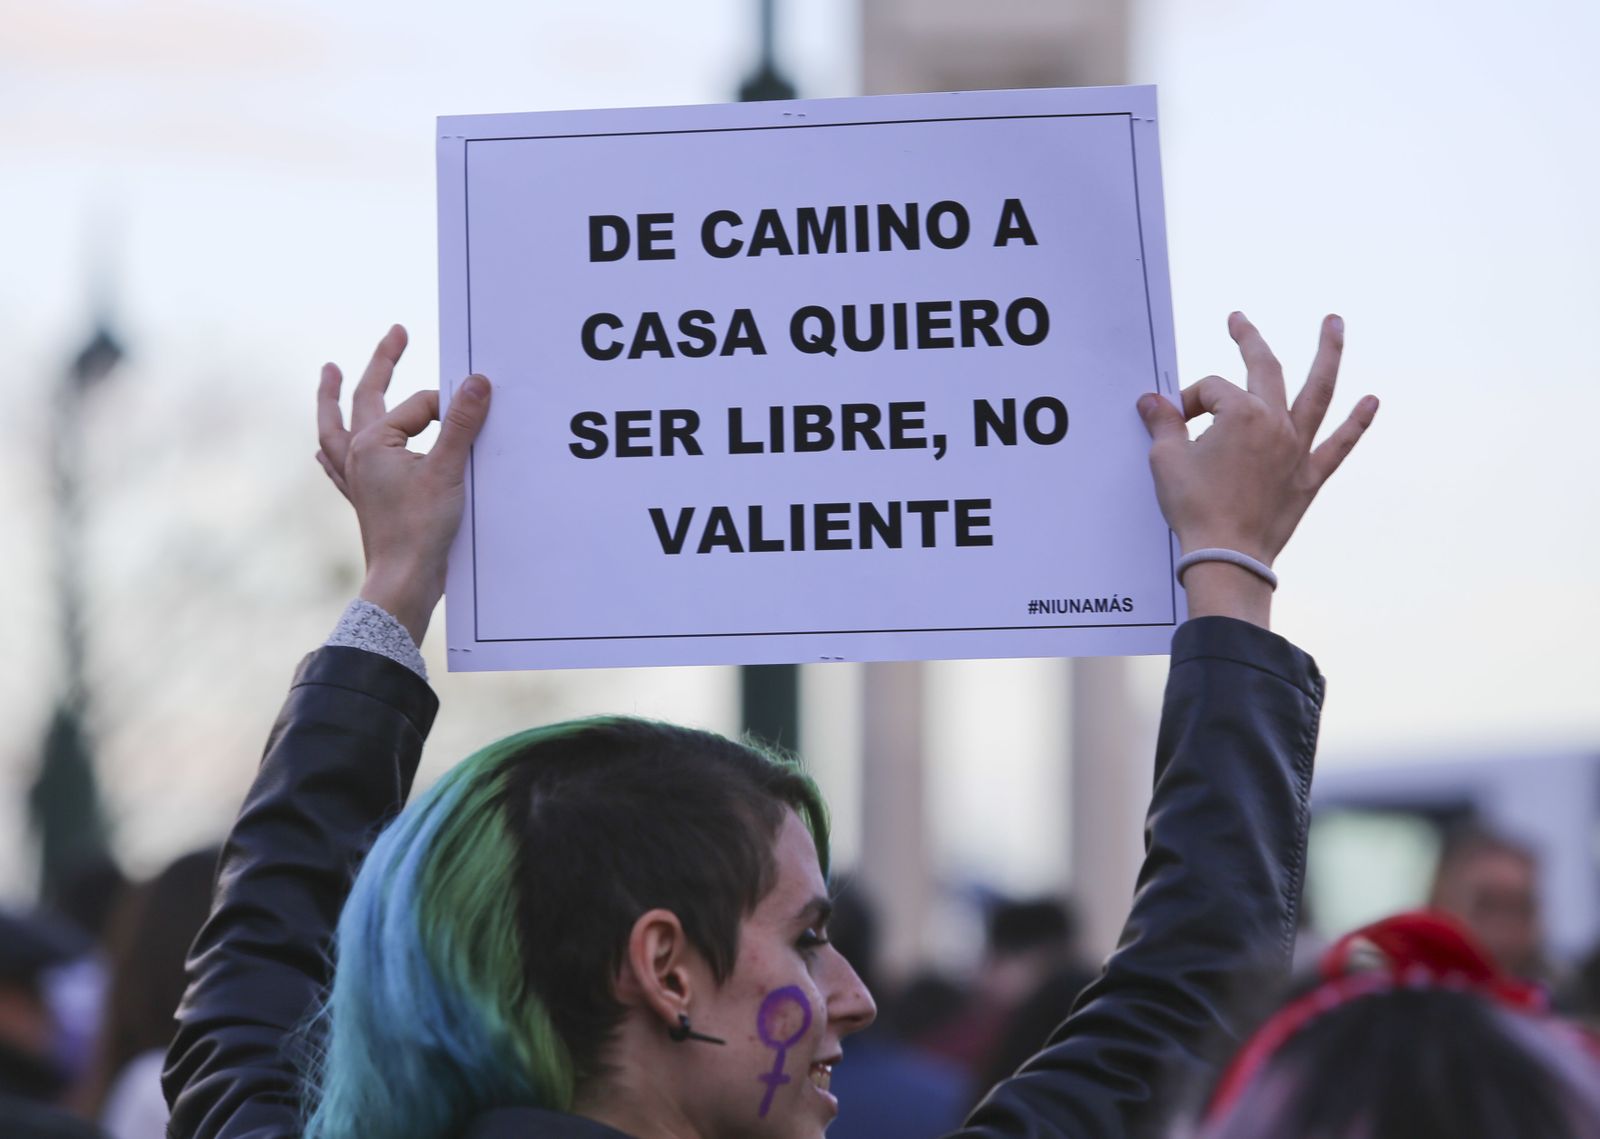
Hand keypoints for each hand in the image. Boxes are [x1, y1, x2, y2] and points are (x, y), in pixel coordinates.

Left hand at [317, 324, 490, 645]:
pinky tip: (323, 448)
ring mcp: (355, 477)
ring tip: (330, 373)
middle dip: (383, 363)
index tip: (476, 418)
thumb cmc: (422, 529)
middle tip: (397, 333)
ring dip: (334, 399)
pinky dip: (332, 449)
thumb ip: (462, 423)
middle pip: (366, 397)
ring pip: (337, 427)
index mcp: (373, 442)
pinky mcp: (362, 498)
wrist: (404, 580)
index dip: (451, 409)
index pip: (420, 407)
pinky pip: (337, 464)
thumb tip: (476, 381)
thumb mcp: (449, 470)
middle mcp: (356, 454)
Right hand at [1137, 312, 1377, 626]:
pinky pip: (1339, 445)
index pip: (1210, 390)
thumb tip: (1152, 400)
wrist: (1226, 556)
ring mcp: (1297, 448)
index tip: (1174, 423)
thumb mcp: (1166, 459)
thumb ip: (1163, 422)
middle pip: (1264, 369)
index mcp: (1240, 414)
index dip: (1187, 402)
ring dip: (1328, 354)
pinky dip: (1356, 424)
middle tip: (1238, 321)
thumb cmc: (1194, 507)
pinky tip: (1371, 402)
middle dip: (1248, 340)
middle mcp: (1276, 422)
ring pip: (1318, 392)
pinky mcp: (1309, 476)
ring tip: (1334, 323)